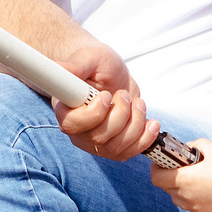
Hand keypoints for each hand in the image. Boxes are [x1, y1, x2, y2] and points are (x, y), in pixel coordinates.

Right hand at [51, 38, 157, 160]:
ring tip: (138, 103)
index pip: (73, 124)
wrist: (109, 74)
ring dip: (135, 124)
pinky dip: (144, 139)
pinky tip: (151, 123)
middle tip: (124, 94)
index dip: (94, 113)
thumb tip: (60, 68)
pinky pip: (128, 153)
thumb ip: (76, 65)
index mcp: (65, 108)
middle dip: (121, 115)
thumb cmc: (96, 64)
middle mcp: (77, 130)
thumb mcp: (89, 58)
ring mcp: (94, 141)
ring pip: (116, 147)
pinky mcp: (112, 147)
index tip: (107, 95)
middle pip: (98, 137)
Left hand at [152, 140, 211, 211]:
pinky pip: (193, 207)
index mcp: (185, 180)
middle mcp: (187, 197)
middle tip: (181, 169)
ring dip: (182, 190)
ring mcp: (196, 209)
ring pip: (179, 199)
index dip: (157, 169)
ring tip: (197, 180)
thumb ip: (192, 146)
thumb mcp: (211, 148)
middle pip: (167, 189)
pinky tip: (210, 191)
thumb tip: (185, 150)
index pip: (156, 178)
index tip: (162, 163)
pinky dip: (196, 199)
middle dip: (170, 178)